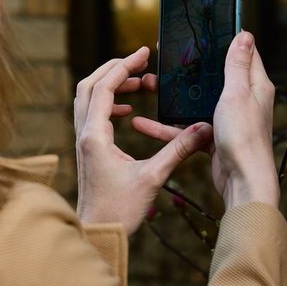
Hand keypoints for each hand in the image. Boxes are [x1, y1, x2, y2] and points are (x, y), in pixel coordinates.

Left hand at [74, 47, 213, 235]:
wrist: (97, 232)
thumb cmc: (119, 210)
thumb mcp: (153, 177)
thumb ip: (178, 150)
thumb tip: (203, 129)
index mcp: (94, 136)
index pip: (104, 87)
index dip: (124, 66)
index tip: (143, 53)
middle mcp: (84, 134)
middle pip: (89, 85)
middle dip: (114, 68)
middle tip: (140, 61)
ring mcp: (83, 141)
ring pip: (87, 98)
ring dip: (110, 84)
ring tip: (139, 83)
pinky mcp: (87, 149)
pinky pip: (91, 114)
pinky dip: (107, 103)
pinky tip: (127, 110)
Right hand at [132, 31, 278, 211]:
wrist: (243, 182)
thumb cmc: (244, 138)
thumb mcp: (237, 94)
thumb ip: (237, 65)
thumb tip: (244, 34)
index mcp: (253, 85)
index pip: (240, 54)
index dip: (220, 40)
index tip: (199, 32)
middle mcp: (242, 100)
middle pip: (211, 77)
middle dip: (186, 68)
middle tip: (164, 58)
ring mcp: (226, 120)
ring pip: (194, 102)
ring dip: (170, 96)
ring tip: (146, 85)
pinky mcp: (213, 138)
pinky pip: (185, 127)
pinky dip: (166, 126)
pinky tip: (142, 124)